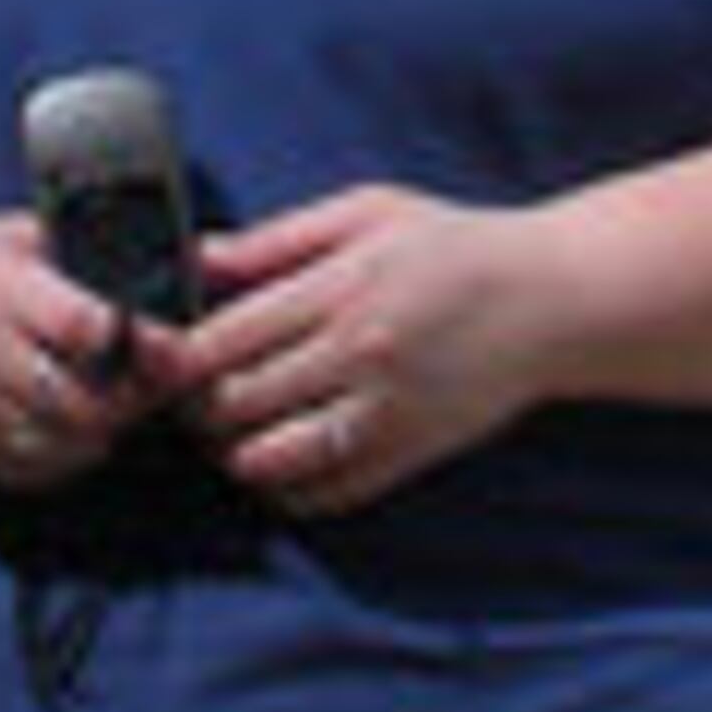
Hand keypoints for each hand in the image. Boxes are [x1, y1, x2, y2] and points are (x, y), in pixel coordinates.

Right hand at [0, 214, 165, 499]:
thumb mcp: (10, 237)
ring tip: (112, 407)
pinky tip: (70, 429)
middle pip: (83, 401)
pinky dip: (64, 458)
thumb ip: (81, 254)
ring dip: (101, 433)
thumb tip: (179, 263)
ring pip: (63, 445)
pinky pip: (31, 471)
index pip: (84, 327)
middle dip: (130, 401)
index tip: (168, 347)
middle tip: (151, 387)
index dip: (139, 342)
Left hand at [166, 186, 559, 518]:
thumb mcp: (367, 214)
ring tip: (226, 428)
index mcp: (342, 290)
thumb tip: (195, 257)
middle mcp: (360, 358)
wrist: (554, 303)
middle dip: (192, 405)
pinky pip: (317, 496)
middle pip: (231, 406)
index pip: (220, 342)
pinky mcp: (405, 457)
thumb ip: (276, 240)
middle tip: (187, 392)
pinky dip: (279, 486)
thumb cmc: (453, 247)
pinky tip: (276, 454)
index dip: (170, 357)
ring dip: (229, 451)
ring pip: (266, 460)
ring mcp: (384, 416)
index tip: (157, 353)